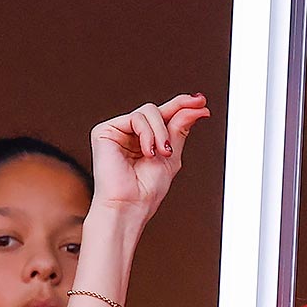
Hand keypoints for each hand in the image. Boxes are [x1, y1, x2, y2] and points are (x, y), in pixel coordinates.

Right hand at [90, 94, 210, 223]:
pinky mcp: (105, 131)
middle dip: (174, 119)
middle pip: (157, 110)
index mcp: (146, 139)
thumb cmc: (147, 189)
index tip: (201, 100)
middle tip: (189, 125)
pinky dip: (148, 134)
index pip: (164, 116)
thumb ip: (179, 130)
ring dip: (161, 133)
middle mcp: (131, 133)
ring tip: (162, 153)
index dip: (182, 105)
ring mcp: (118, 131)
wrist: (130, 205)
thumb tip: (195, 108)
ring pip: (148, 111)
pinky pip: (136, 118)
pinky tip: (148, 152)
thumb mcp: (172, 156)